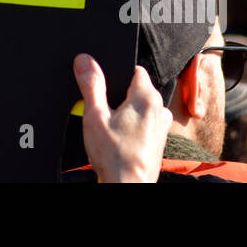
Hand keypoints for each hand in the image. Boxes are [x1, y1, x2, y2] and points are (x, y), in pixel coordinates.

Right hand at [73, 54, 171, 182]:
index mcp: (147, 97)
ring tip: (111, 129)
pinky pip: (143, 122)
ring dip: (125, 112)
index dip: (116, 74)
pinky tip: (119, 139)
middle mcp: (159, 108)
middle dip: (118, 95)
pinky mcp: (158, 139)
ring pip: (139, 107)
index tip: (103, 86)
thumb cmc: (115, 156)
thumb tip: (85, 60)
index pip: (134, 69)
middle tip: (103, 113)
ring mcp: (161, 125)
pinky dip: (132, 126)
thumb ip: (91, 85)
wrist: (128, 186)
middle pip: (136, 88)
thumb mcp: (95, 116)